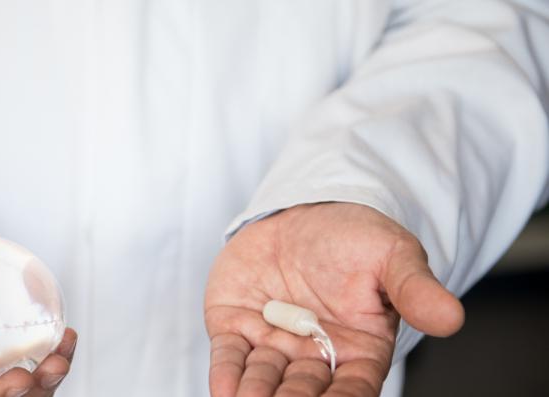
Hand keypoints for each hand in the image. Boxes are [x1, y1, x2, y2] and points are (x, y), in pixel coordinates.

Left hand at [205, 203, 463, 396]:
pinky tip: (222, 391)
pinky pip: (230, 356)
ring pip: (263, 380)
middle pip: (303, 391)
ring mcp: (272, 344)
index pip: (353, 386)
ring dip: (256, 394)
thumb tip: (452, 318)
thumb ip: (415, 289)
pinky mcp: (236, 327)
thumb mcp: (392, 255)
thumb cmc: (354, 238)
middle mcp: (312, 356)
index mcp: (358, 349)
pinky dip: (225, 375)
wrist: (302, 212)